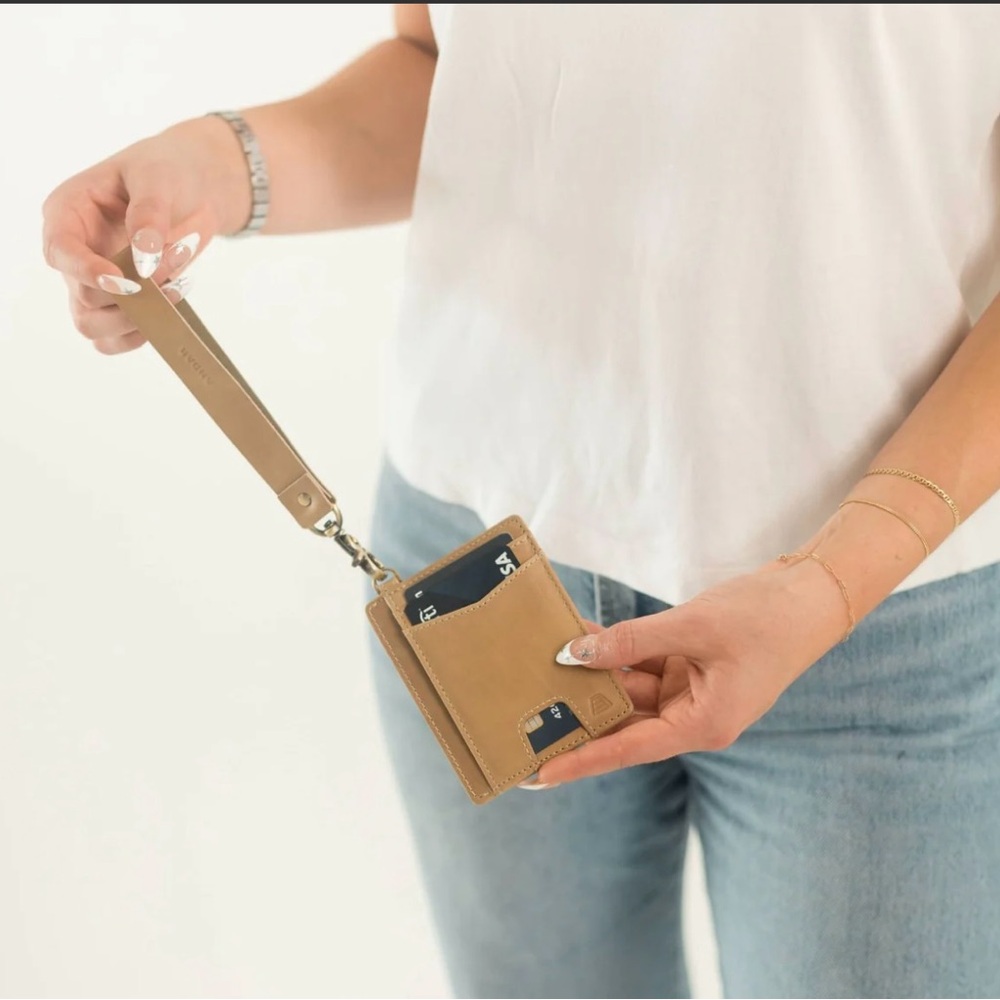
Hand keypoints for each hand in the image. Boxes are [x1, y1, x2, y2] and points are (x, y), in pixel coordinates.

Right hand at [42, 116, 248, 353]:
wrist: (193, 188)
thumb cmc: (167, 172)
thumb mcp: (158, 177)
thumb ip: (149, 214)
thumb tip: (144, 261)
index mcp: (68, 213)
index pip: (59, 251)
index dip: (86, 271)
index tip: (124, 283)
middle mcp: (75, 252)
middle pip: (82, 299)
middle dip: (133, 295)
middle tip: (176, 270)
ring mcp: (94, 282)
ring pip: (94, 326)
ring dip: (140, 319)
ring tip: (179, 288)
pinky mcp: (118, 303)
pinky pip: (116, 338)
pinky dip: (144, 333)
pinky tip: (172, 310)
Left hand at [537, 558, 848, 785]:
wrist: (810, 595)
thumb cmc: (765, 619)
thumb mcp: (694, 626)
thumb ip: (633, 641)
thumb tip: (577, 652)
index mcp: (703, 725)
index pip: (628, 749)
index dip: (581, 759)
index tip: (539, 772)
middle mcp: (693, 716)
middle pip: (624, 721)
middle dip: (579, 711)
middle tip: (525, 712)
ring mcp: (691, 691)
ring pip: (629, 688)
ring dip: (593, 672)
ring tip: (543, 658)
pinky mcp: (688, 667)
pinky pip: (641, 663)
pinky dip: (615, 650)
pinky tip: (581, 632)